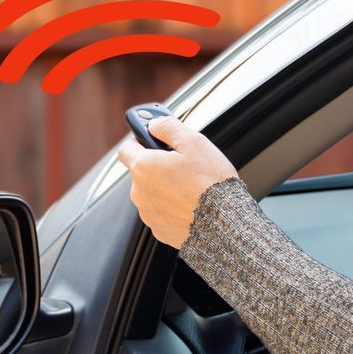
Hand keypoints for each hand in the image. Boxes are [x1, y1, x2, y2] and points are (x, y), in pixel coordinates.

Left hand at [114, 116, 239, 247]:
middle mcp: (139, 192)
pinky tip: (192, 204)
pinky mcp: (160, 230)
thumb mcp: (194, 142)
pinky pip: (162, 212)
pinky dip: (172, 207)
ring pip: (152, 193)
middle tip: (183, 164)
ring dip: (165, 187)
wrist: (226, 225)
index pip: (126, 148)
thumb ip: (169, 127)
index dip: (140, 141)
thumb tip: (155, 124)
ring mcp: (149, 213)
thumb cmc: (211, 184)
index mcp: (143, 168)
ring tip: (192, 187)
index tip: (154, 139)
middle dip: (158, 165)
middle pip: (142, 171)